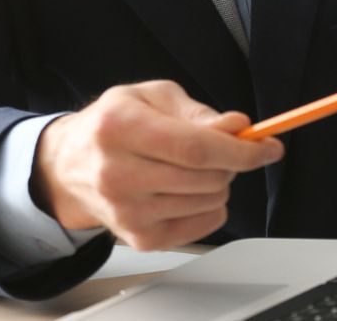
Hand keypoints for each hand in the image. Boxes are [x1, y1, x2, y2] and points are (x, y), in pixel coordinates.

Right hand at [34, 81, 284, 250]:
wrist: (68, 166)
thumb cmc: (112, 126)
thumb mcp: (149, 98)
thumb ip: (197, 112)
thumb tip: (238, 127)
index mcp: (119, 128)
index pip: (195, 148)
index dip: (241, 150)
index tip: (268, 147)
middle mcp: (118, 172)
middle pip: (207, 177)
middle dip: (229, 163)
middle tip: (218, 151)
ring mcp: (127, 211)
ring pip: (210, 201)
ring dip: (217, 184)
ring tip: (190, 170)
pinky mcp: (139, 237)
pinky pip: (204, 225)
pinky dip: (208, 207)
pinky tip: (185, 191)